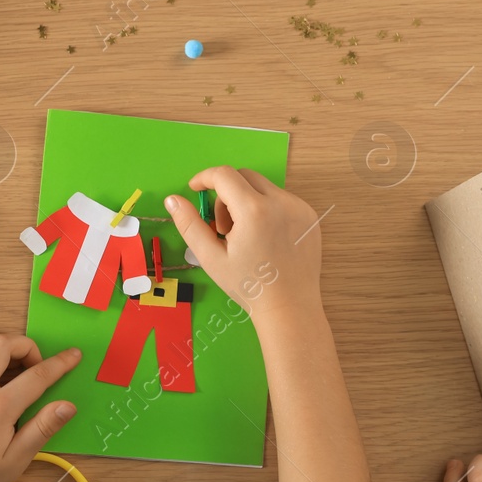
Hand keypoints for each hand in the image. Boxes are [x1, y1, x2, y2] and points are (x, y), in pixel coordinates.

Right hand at [164, 166, 320, 327]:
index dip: (204, 177)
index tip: (195, 189)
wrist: (289, 307)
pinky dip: (267, 210)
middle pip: (244, 177)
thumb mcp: (211, 258)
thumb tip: (173, 199)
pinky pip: (281, 200)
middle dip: (226, 195)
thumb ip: (189, 225)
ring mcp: (298, 207)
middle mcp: (280, 202)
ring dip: (247, 202)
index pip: (224, 175)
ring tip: (247, 238)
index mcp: (254, 211)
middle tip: (224, 229)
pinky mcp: (309, 215)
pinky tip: (266, 240)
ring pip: (263, 188)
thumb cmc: (249, 286)